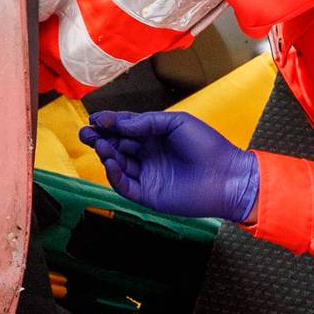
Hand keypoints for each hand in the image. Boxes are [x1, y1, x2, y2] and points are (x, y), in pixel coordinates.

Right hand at [78, 110, 259, 222]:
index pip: (125, 128)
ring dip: (106, 154)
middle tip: (86, 133)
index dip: (109, 123)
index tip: (95, 118)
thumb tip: (120, 124)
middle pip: (117, 146)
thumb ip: (147, 122)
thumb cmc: (209, 147)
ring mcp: (147, 175)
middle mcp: (149, 156)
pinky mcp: (148, 195)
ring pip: (117, 164)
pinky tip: (110, 162)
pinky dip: (114, 175)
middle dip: (100, 138)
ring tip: (100, 144)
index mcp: (156, 137)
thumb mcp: (178, 122)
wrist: (227, 177)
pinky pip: (124, 185)